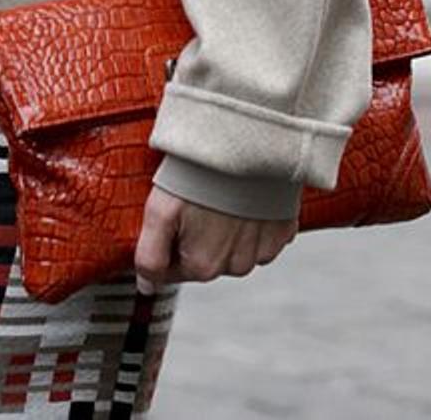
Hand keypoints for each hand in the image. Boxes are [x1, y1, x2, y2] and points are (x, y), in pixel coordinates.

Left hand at [134, 184, 297, 289]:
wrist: (244, 140)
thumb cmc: (197, 173)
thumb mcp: (160, 211)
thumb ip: (150, 257)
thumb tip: (147, 289)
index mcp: (204, 267)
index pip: (174, 268)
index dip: (167, 241)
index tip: (172, 212)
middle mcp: (236, 266)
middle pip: (206, 258)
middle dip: (196, 234)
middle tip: (195, 197)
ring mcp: (263, 249)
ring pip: (235, 248)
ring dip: (226, 228)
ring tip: (220, 193)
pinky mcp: (283, 229)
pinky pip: (262, 234)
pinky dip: (252, 219)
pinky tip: (243, 195)